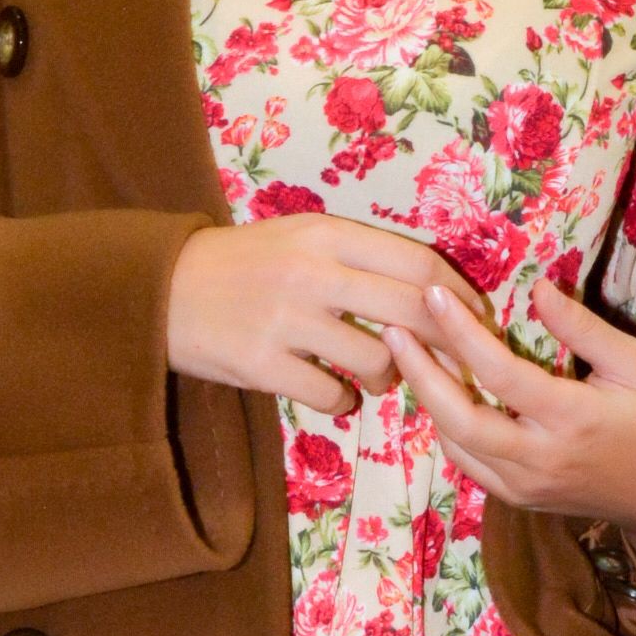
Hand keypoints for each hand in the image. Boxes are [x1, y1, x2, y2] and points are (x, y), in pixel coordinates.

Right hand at [167, 214, 473, 412]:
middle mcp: (311, 272)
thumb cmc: (242, 263)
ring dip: (389, 378)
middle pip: (411, 313)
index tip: (473, 320)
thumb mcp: (300, 238)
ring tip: (376, 377)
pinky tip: (333, 392)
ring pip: (377, 360)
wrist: (162, 288)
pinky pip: (330, 395)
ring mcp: (285, 320)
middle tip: (448, 362)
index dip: (457, 298)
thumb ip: (359, 257)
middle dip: (442, 344)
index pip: (418, 266)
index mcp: (327, 233)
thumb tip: (430, 293)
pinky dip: (342, 401)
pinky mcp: (260, 364)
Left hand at [382, 276, 635, 547]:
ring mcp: (524, 486)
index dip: (462, 333)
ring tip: (408, 352)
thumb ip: (583, 328)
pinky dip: (446, 425)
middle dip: (420, 373)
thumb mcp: (635, 363)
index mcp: (573, 419)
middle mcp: (540, 459)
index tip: (434, 294)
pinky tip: (437, 390)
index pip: (502, 374)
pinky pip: (467, 462)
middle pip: (460, 420)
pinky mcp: (516, 498)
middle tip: (394, 329)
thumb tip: (538, 287)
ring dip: (427, 398)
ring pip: (455, 444)